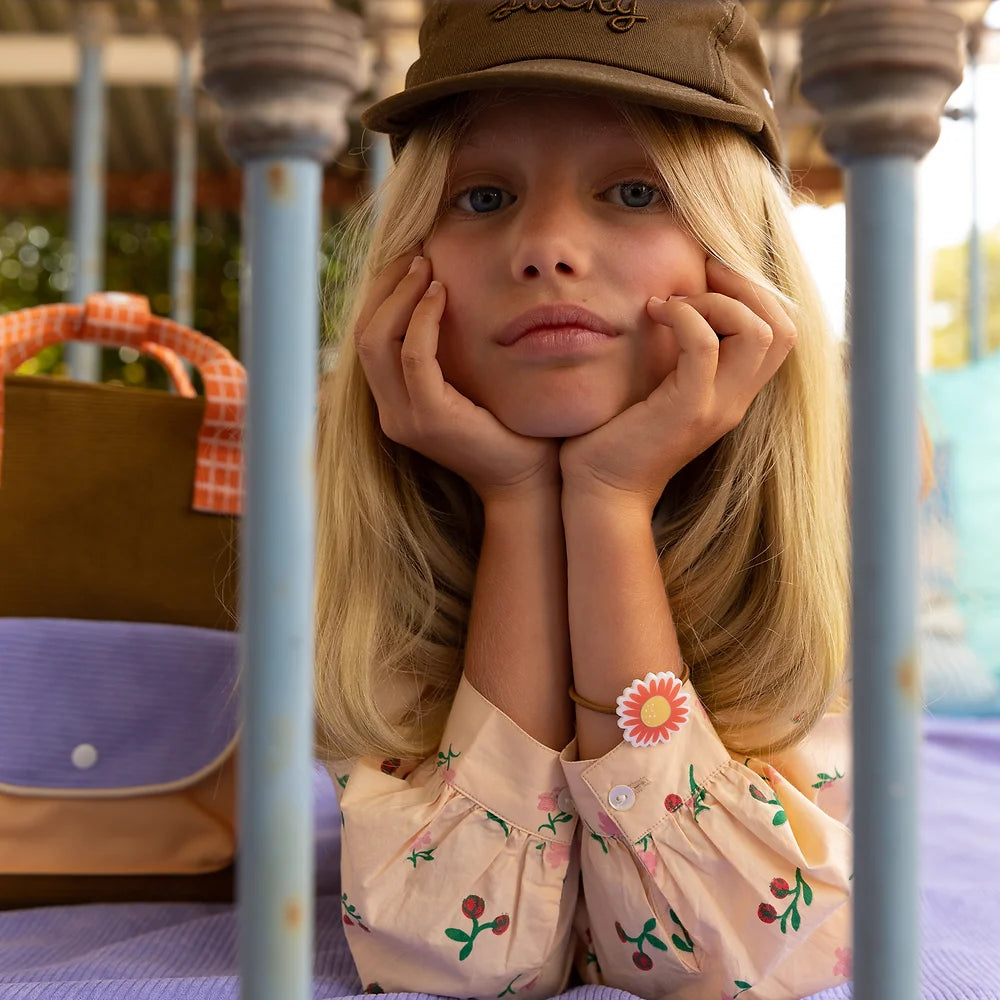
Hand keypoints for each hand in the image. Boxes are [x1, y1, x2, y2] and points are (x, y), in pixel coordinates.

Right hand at [354, 254, 560, 502]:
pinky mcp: (429, 419)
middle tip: (416, 253)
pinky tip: (442, 294)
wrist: (527, 479)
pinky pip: (414, 357)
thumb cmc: (510, 428)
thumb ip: (450, 352)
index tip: (410, 260)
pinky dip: (424, 320)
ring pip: (377, 341)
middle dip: (386, 287)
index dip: (383, 294)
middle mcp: (390, 412)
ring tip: (426, 266)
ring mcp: (405, 418)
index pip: (369, 338)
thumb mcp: (470, 383)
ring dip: (401, 296)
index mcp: (395, 403)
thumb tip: (448, 294)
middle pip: (363, 335)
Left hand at [559, 259, 796, 513]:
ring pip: (758, 333)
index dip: (755, 294)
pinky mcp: (687, 410)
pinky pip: (704, 346)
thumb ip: (676, 353)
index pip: (781, 334)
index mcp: (733, 394)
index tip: (706, 276)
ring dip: (717, 300)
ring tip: (674, 301)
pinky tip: (656, 312)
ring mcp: (716, 408)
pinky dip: (684, 316)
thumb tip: (669, 296)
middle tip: (699, 274)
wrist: (600, 492)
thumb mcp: (656, 387)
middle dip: (745, 286)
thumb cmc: (615, 437)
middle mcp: (734, 401)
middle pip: (784, 328)